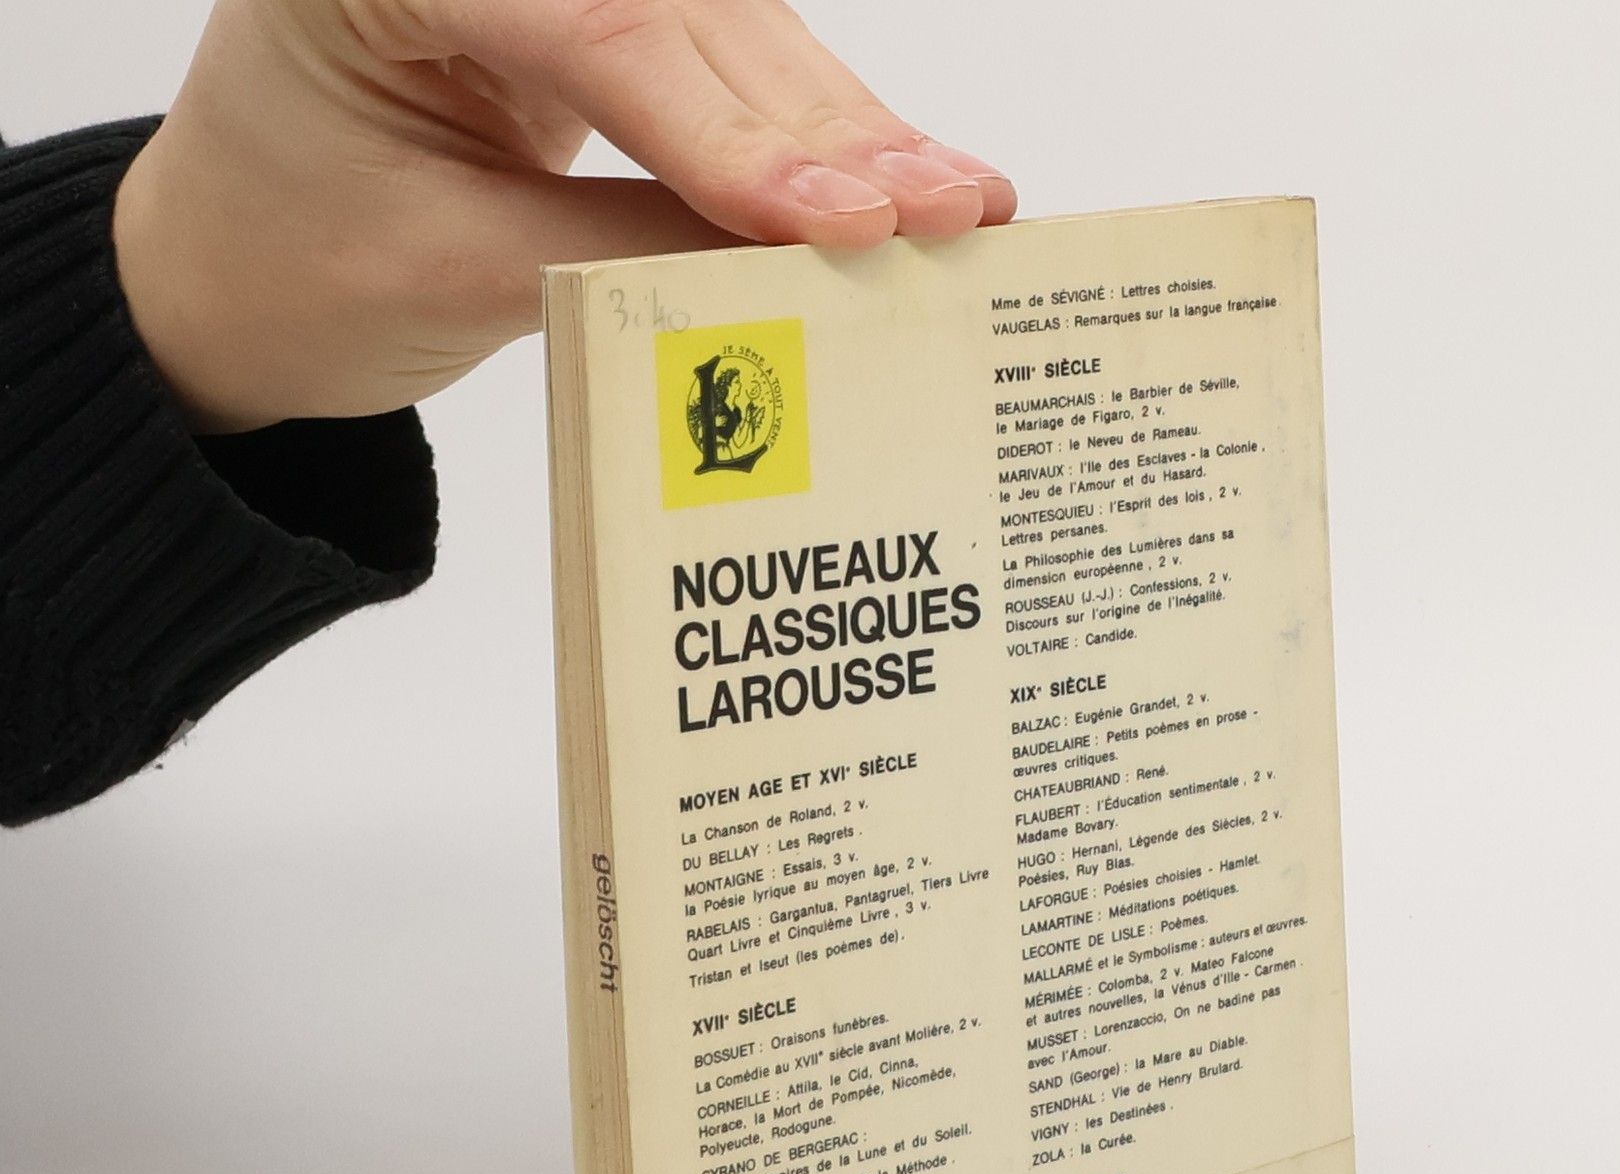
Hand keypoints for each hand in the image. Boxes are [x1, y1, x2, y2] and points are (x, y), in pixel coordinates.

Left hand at [112, 0, 1016, 431]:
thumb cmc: (297, 269)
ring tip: (955, 203)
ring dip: (848, 131)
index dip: (728, 131)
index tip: (835, 219)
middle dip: (822, 126)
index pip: (593, 26)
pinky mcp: (597, 17)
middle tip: (944, 207)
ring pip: (731, 32)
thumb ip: (626, 255)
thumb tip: (802, 273)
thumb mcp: (455, 271)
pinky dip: (811, 138)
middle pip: (685, 15)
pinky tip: (900, 177)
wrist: (237, 274)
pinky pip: (725, 69)